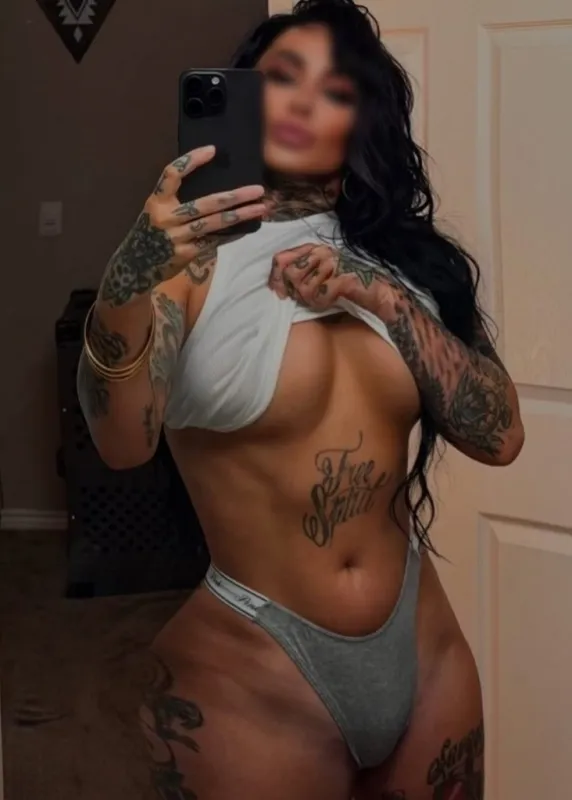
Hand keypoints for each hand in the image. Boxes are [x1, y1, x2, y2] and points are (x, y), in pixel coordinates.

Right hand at [100, 145, 265, 306]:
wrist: (136, 267)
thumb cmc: (152, 234)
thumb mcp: (156, 212)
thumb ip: (177, 202)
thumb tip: (216, 192)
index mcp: (156, 201)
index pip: (172, 174)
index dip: (191, 160)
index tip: (213, 150)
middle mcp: (166, 217)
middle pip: (206, 203)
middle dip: (235, 196)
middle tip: (258, 189)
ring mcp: (177, 237)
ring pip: (214, 223)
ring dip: (240, 215)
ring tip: (261, 208)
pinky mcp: (186, 253)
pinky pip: (214, 241)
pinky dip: (231, 234)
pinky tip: (247, 227)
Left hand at [269, 243, 392, 312]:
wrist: (377, 289)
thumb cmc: (345, 283)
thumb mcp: (318, 275)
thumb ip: (297, 273)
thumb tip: (275, 286)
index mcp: (313, 248)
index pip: (281, 259)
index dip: (275, 278)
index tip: (280, 294)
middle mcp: (321, 252)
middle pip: (290, 275)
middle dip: (297, 292)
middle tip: (312, 296)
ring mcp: (333, 263)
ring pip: (304, 289)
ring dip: (312, 299)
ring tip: (325, 297)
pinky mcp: (343, 277)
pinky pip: (320, 296)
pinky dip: (324, 303)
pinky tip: (333, 299)